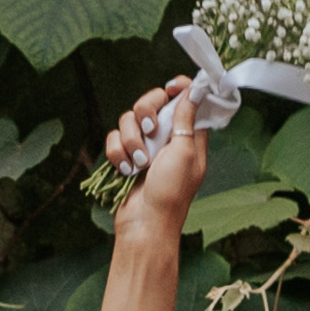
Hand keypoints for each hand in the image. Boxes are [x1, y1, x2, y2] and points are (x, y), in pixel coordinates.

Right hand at [100, 77, 212, 236]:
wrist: (145, 222)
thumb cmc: (171, 192)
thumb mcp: (185, 152)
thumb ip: (187, 118)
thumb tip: (196, 89)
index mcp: (188, 134)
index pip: (185, 99)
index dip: (178, 89)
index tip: (171, 87)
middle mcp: (166, 137)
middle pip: (151, 102)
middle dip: (145, 112)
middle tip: (150, 131)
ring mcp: (144, 146)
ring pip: (128, 119)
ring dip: (130, 140)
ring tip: (138, 163)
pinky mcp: (125, 155)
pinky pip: (113, 138)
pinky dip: (117, 153)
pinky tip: (125, 170)